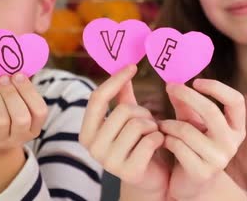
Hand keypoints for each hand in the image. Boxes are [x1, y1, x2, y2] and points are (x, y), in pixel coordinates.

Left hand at [0, 73, 47, 195]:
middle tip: (3, 79)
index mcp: (33, 128)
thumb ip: (22, 92)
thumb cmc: (7, 118)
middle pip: (21, 118)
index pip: (40, 111)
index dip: (29, 91)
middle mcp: (19, 138)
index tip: (18, 75)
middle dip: (11, 94)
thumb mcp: (20, 109)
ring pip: (1, 120)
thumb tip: (19, 68)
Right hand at [79, 65, 168, 200]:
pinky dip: (160, 138)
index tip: (133, 66)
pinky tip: (160, 145)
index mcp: (87, 132)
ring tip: (153, 134)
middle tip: (150, 122)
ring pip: (138, 124)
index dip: (115, 79)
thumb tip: (124, 67)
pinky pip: (150, 140)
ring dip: (153, 126)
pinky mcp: (129, 171)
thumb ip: (122, 96)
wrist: (152, 179)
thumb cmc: (139, 144)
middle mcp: (92, 148)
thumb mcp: (128, 119)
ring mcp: (109, 161)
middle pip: (123, 111)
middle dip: (143, 112)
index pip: (97, 98)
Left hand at [160, 79, 245, 200]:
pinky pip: (178, 146)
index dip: (217, 88)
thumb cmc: (192, 147)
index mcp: (236, 128)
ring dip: (168, 123)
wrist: (191, 184)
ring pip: (187, 130)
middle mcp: (232, 144)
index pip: (236, 101)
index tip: (196, 81)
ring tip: (159, 124)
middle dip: (188, 96)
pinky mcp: (202, 172)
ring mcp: (219, 160)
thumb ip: (185, 104)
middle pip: (211, 111)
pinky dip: (166, 139)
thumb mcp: (192, 123)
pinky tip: (161, 140)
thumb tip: (172, 83)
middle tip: (170, 87)